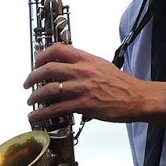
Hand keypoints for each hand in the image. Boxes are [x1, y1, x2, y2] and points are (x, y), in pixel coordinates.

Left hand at [25, 43, 165, 125]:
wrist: (137, 97)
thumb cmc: (122, 84)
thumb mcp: (101, 65)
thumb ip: (83, 65)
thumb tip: (66, 69)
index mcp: (86, 59)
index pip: (58, 49)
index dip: (42, 56)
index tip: (36, 64)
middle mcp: (82, 71)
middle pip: (48, 68)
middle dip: (32, 77)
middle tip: (27, 84)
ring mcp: (82, 88)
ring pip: (49, 90)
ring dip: (34, 97)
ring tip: (30, 102)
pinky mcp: (84, 105)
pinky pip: (57, 109)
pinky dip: (42, 113)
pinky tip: (35, 116)